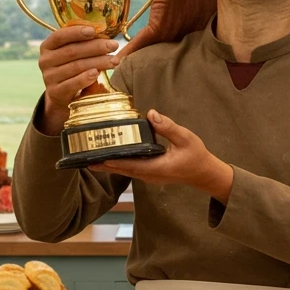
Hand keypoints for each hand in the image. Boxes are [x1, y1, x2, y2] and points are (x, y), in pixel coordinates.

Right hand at [37, 25, 118, 134]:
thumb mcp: (73, 53)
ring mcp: (48, 77)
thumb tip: (105, 32)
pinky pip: (72, 84)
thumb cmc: (72, 67)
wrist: (62, 95)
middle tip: (114, 45)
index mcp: (48, 46)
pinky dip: (85, 78)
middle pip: (72, 51)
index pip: (60, 36)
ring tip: (114, 61)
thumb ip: (83, 43)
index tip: (94, 30)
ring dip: (98, 62)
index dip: (76, 32)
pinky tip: (97, 73)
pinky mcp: (55, 92)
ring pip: (76, 67)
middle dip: (95, 47)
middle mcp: (45, 60)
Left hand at [91, 111, 233, 201]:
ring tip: (91, 158)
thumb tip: (151, 114)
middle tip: (85, 159)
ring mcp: (149, 175)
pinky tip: (110, 156)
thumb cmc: (196, 156)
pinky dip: (119, 163)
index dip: (113, 161)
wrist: (204, 173)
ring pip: (125, 170)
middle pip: (122, 170)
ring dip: (109, 164)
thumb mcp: (186, 139)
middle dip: (104, 164)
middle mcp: (150, 174)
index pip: (130, 165)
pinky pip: (131, 168)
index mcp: (157, 168)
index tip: (98, 158)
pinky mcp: (150, 172)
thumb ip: (168, 127)